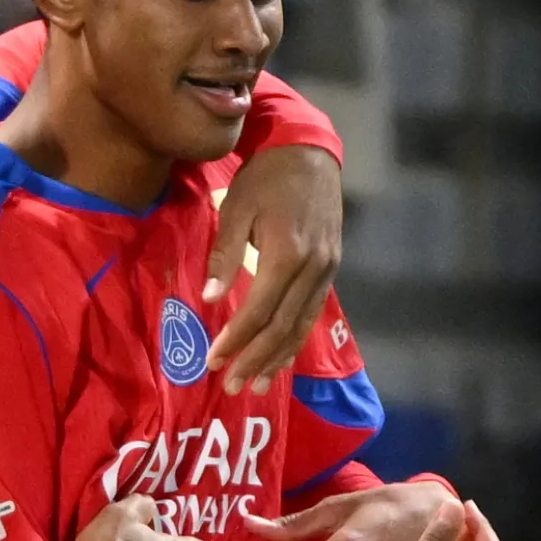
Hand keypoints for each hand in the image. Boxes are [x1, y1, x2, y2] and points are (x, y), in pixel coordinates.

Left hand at [205, 145, 341, 394]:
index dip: (237, 340)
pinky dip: (295, 339)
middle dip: (256, 359)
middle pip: (283, 327)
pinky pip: (312, 313)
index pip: (259, 311)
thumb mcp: (234, 211)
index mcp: (287, 254)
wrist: (307, 154)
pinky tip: (281, 358)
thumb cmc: (263, 180)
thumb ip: (223, 256)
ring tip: (256, 385)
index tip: (214, 361)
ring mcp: (327, 270)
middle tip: (231, 386)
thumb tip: (209, 299)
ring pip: (301, 326)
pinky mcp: (331, 268)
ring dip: (277, 358)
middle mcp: (313, 268)